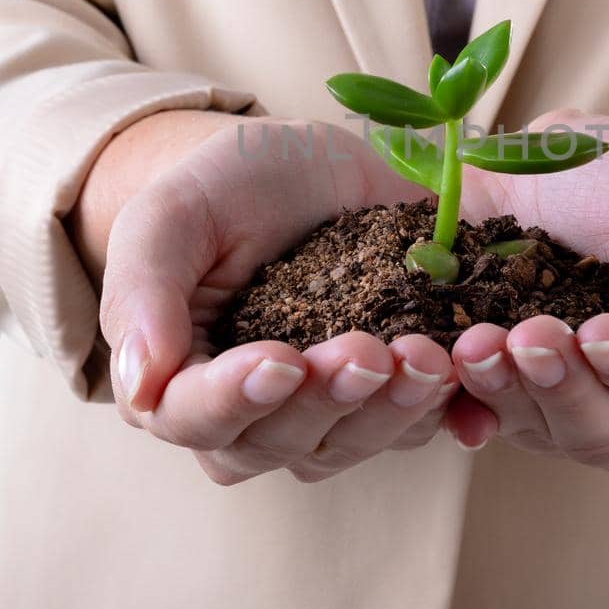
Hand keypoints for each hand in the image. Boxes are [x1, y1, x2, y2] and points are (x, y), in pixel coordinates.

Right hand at [89, 116, 460, 483]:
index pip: (195, 416)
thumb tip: (136, 385)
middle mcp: (250, 416)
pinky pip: (419, 427)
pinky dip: (448, 413)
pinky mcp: (391, 399)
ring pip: (353, 444)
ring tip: (428, 356)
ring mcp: (326, 416)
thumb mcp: (175, 213)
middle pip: (280, 442)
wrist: (310, 164)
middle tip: (370, 350)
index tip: (283, 360)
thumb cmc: (229, 185)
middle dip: (330, 399)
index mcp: (178, 379)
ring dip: (393, 409)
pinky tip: (473, 386)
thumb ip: (144, 292)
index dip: (237, 398)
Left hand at [444, 111, 608, 473]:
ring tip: (477, 342)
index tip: (600, 329)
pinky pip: (474, 418)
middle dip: (566, 386)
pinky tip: (441, 378)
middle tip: (530, 336)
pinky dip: (460, 407)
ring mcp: (553, 405)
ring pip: (541, 429)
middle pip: (606, 431)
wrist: (537, 160)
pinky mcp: (494, 395)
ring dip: (509, 391)